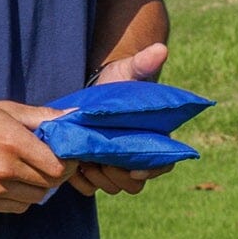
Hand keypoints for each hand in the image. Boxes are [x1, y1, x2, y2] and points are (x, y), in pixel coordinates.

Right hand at [0, 101, 68, 216]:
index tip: (66, 156)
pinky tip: (13, 182)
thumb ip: (42, 116)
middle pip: (49, 184)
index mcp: (12, 142)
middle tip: (49, 162)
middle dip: (54, 174)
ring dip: (38, 186)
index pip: (58, 166)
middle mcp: (3, 168)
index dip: (68, 163)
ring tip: (28, 172)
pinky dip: (21, 197)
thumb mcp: (6, 110)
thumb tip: (75, 116)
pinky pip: (17, 207)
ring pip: (35, 198)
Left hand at [69, 35, 167, 195]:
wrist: (91, 94)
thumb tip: (160, 49)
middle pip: (134, 183)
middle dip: (118, 174)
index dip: (151, 170)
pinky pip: (91, 188)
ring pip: (113, 187)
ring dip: (99, 178)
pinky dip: (82, 182)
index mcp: (153, 139)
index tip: (133, 167)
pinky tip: (75, 164)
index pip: (162, 164)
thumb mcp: (127, 72)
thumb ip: (142, 64)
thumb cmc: (116, 83)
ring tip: (86, 158)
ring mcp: (115, 166)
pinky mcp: (94, 170)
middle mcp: (136, 156)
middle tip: (100, 159)